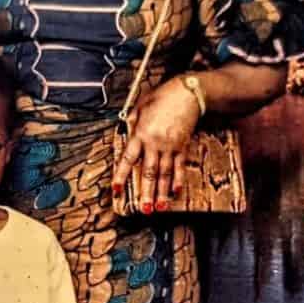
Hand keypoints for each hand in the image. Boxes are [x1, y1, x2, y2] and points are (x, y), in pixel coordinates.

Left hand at [111, 77, 201, 212]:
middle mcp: (155, 143)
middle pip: (148, 172)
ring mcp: (170, 146)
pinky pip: (179, 167)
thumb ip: (131, 123)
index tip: (116, 189)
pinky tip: (176, 192)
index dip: (121, 175)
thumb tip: (125, 135)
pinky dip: (178, 180)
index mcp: (141, 134)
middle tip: (143, 209)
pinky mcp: (182, 146)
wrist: (187, 93)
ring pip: (164, 174)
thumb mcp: (139, 107)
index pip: (128, 159)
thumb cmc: (161, 97)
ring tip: (159, 207)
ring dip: (162, 193)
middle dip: (145, 193)